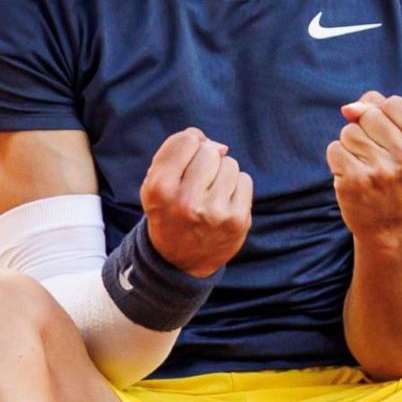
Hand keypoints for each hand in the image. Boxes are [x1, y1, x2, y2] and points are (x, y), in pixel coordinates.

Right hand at [140, 127, 251, 276]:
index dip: (189, 144)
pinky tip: (223, 202)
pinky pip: (245, 180)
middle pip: (210, 151)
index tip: (186, 160)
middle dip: (206, 160)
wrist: (179, 261)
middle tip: (198, 181)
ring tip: (210, 194)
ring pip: (230, 164)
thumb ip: (177, 152)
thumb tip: (220, 145)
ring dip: (222, 173)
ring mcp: (214, 212)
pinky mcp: (238, 220)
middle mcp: (186, 201)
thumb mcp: (156, 182)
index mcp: (160, 188)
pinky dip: (236, 187)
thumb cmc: (169, 210)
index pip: (186, 140)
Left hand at [326, 92, 401, 237]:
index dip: (383, 116)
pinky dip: (338, 159)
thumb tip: (348, 108)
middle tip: (376, 156)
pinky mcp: (356, 181)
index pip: (393, 103)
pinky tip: (352, 176)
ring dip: (351, 146)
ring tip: (366, 167)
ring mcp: (382, 171)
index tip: (390, 140)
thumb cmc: (397, 176)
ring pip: (349, 131)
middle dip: (365, 130)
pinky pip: (335, 148)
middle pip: (370, 115)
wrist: (390, 227)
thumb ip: (381, 112)